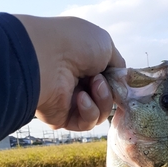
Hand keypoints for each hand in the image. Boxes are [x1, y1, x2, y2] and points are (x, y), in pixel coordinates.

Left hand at [14, 14, 124, 130]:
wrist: (45, 58)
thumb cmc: (73, 44)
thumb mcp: (105, 45)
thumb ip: (118, 64)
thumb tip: (122, 79)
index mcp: (84, 62)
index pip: (108, 80)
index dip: (117, 83)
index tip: (122, 81)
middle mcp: (76, 82)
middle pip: (107, 98)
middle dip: (110, 91)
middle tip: (100, 80)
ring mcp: (70, 101)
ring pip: (100, 113)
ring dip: (102, 100)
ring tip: (93, 85)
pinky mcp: (64, 118)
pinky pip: (87, 122)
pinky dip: (89, 111)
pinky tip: (80, 98)